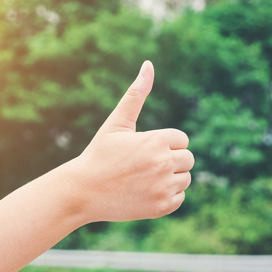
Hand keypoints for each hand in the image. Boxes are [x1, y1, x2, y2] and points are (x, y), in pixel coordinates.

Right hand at [69, 61, 193, 222]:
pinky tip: (146, 192)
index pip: (182, 140)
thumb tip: (149, 64)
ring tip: (144, 179)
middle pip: (188, 159)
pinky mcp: (161, 207)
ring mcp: (163, 187)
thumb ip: (136, 94)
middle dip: (171, 160)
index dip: (165, 144)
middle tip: (145, 166)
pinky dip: (167, 196)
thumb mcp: (116, 123)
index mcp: (156, 140)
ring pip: (186, 179)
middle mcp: (163, 163)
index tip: (144, 150)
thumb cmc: (99, 154)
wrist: (82, 191)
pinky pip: (179, 198)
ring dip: (171, 178)